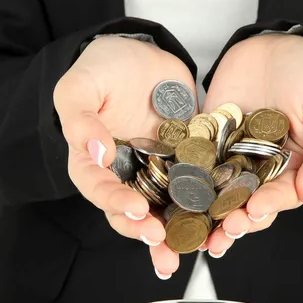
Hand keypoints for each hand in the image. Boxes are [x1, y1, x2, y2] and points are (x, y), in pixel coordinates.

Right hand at [54, 36, 196, 277]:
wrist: (143, 54)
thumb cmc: (103, 69)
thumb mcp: (79, 87)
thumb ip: (80, 119)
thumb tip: (97, 153)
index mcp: (95, 164)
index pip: (100, 190)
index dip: (116, 203)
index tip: (135, 209)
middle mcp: (127, 177)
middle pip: (133, 214)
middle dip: (147, 232)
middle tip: (161, 242)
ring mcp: (158, 175)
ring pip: (167, 211)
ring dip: (180, 234)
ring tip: (195, 249)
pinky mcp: (187, 166)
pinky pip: (198, 191)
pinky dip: (209, 207)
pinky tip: (223, 221)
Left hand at [203, 33, 302, 256]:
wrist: (277, 45)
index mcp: (290, 172)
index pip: (278, 198)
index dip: (267, 207)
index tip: (254, 211)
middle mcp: (259, 172)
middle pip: (244, 205)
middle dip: (233, 222)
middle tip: (221, 233)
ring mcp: (230, 158)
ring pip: (216, 194)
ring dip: (205, 215)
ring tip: (193, 232)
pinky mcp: (205, 142)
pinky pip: (193, 163)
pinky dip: (182, 181)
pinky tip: (171, 196)